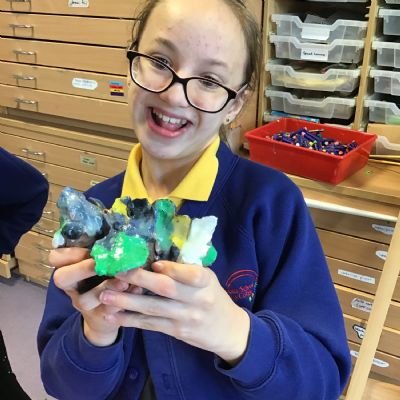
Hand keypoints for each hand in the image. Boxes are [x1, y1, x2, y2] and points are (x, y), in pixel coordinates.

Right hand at [49, 248, 129, 346]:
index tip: (90, 249)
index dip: (70, 252)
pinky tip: (136, 290)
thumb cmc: (105, 279)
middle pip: (61, 278)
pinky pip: (106, 311)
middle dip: (82, 269)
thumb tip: (122, 235)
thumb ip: (105, 252)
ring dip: (106, 288)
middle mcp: (72, 287)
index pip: (56, 258)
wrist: (107, 315)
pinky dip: (122, 301)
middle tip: (100, 263)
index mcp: (70, 269)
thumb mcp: (102, 263)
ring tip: (125, 282)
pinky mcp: (97, 318)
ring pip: (84, 299)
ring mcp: (82, 304)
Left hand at [100, 261, 249, 364]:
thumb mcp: (208, 279)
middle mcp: (196, 299)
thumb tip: (155, 258)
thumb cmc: (213, 297)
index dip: (172, 268)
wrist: (228, 330)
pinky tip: (113, 315)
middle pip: (166, 289)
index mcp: (206, 281)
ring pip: (153, 308)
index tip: (154, 262)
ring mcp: (185, 318)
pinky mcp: (175, 331)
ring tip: (106, 295)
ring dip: (127, 301)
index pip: (191, 274)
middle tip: (116, 271)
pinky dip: (130, 319)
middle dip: (139, 279)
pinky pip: (150, 324)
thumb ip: (186, 270)